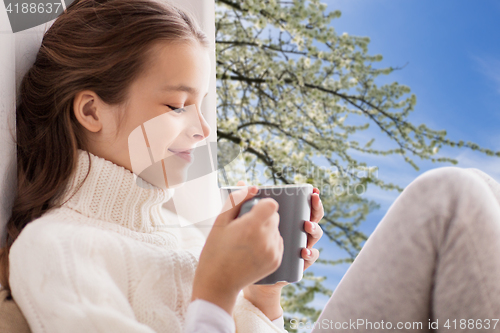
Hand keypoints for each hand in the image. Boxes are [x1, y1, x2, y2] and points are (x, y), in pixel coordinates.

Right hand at [191, 184, 283, 315]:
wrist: (218, 283)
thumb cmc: (215, 250)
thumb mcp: (220, 222)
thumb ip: (236, 200)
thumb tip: (252, 187)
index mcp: (251, 226)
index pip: (272, 205)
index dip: (262, 205)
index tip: (252, 212)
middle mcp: (266, 239)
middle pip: (274, 217)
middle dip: (263, 218)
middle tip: (245, 228)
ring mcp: (273, 252)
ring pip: (276, 230)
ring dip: (266, 231)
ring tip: (248, 242)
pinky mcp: (276, 261)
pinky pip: (278, 243)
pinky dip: (269, 243)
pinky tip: (253, 251)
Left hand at [237, 181, 323, 319]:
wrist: (247, 272)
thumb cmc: (248, 242)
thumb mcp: (245, 221)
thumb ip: (245, 201)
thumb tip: (242, 183)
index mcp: (289, 219)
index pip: (305, 206)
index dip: (311, 198)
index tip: (312, 191)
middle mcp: (298, 231)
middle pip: (313, 217)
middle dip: (317, 208)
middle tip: (314, 200)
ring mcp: (300, 246)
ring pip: (314, 235)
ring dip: (314, 229)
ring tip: (306, 226)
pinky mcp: (299, 262)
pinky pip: (310, 258)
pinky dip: (310, 254)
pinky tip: (304, 252)